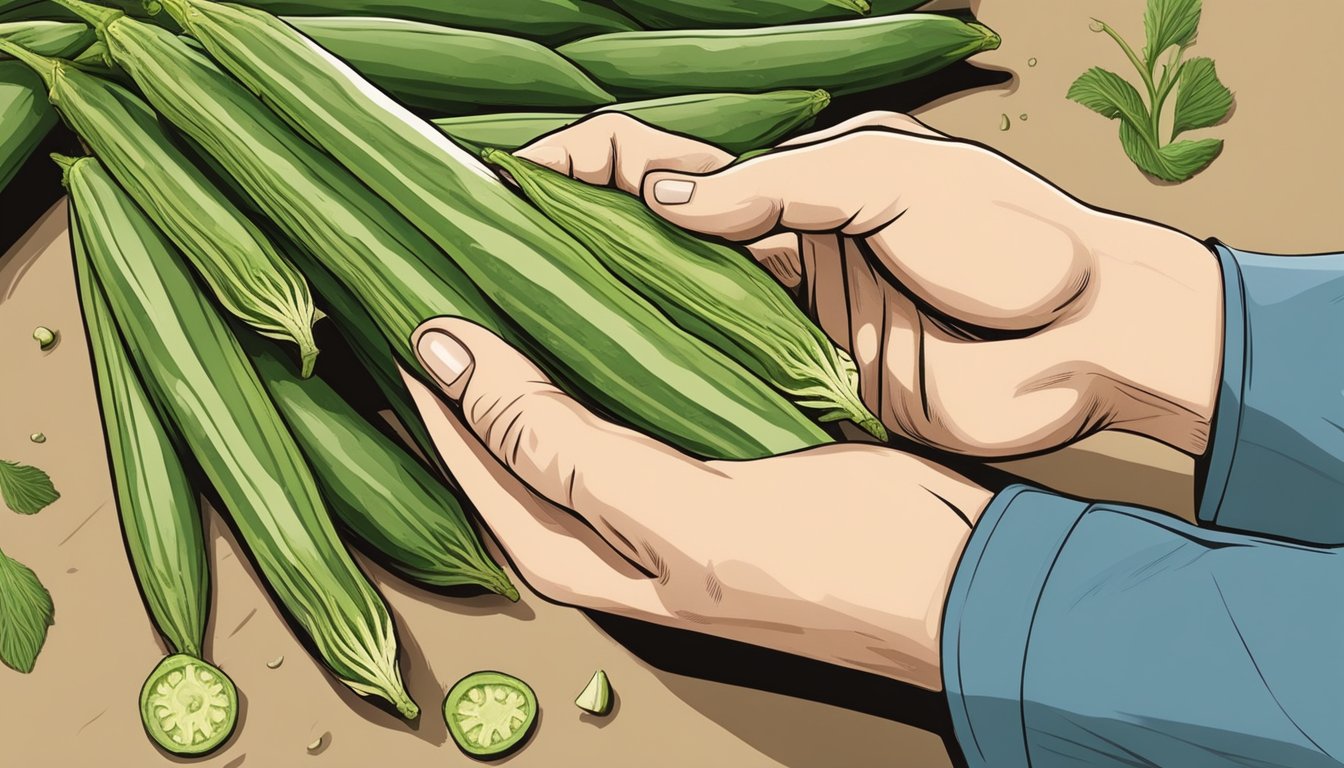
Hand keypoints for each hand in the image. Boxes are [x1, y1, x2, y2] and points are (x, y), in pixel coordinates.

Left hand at [403, 318, 991, 689]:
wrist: (965, 581)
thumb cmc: (836, 563)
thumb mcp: (684, 512)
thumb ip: (564, 449)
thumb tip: (454, 366)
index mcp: (594, 564)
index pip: (477, 471)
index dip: (436, 398)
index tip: (410, 311)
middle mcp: (619, 539)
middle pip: (511, 454)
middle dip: (469, 380)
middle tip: (445, 289)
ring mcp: (672, 505)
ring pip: (571, 426)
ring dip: (533, 362)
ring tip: (506, 290)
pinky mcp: (722, 470)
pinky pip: (636, 410)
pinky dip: (606, 361)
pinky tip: (606, 318)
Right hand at [516, 112, 1224, 456]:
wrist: (1090, 334)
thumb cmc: (1006, 237)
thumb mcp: (895, 181)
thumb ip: (781, 185)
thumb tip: (661, 198)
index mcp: (784, 179)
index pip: (649, 160)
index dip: (573, 166)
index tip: (494, 185)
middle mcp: (765, 249)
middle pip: (637, 245)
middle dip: (558, 252)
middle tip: (478, 280)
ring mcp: (781, 325)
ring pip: (665, 323)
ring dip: (598, 330)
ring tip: (518, 353)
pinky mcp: (806, 390)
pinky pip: (718, 391)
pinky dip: (665, 397)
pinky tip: (611, 415)